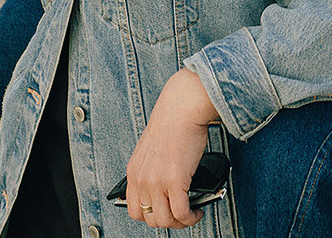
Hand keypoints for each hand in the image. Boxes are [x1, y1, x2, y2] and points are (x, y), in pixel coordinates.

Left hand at [124, 70, 218, 227]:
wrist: (182, 107)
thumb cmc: (173, 121)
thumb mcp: (152, 149)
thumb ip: (153, 170)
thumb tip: (167, 190)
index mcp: (134, 172)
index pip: (134, 210)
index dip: (151, 217)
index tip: (165, 213)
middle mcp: (142, 179)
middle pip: (149, 220)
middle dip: (168, 222)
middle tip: (182, 215)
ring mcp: (156, 182)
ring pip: (165, 221)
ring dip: (181, 223)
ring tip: (191, 214)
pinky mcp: (174, 181)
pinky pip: (181, 213)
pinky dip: (191, 217)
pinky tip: (197, 210)